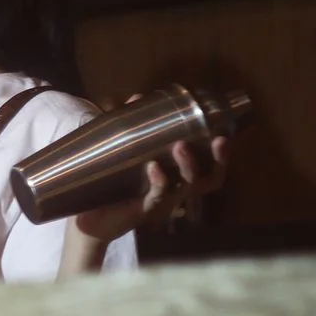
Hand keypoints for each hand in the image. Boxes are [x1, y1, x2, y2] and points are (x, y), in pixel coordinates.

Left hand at [71, 96, 230, 244]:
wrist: (89, 218)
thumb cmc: (112, 184)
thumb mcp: (123, 152)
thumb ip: (132, 127)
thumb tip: (138, 97)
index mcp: (177, 176)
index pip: (211, 167)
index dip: (223, 155)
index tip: (227, 134)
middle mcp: (177, 190)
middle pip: (209, 179)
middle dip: (219, 160)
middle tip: (218, 140)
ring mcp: (163, 202)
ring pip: (186, 186)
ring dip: (188, 166)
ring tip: (180, 146)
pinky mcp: (145, 211)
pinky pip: (158, 197)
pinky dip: (159, 181)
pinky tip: (154, 168)